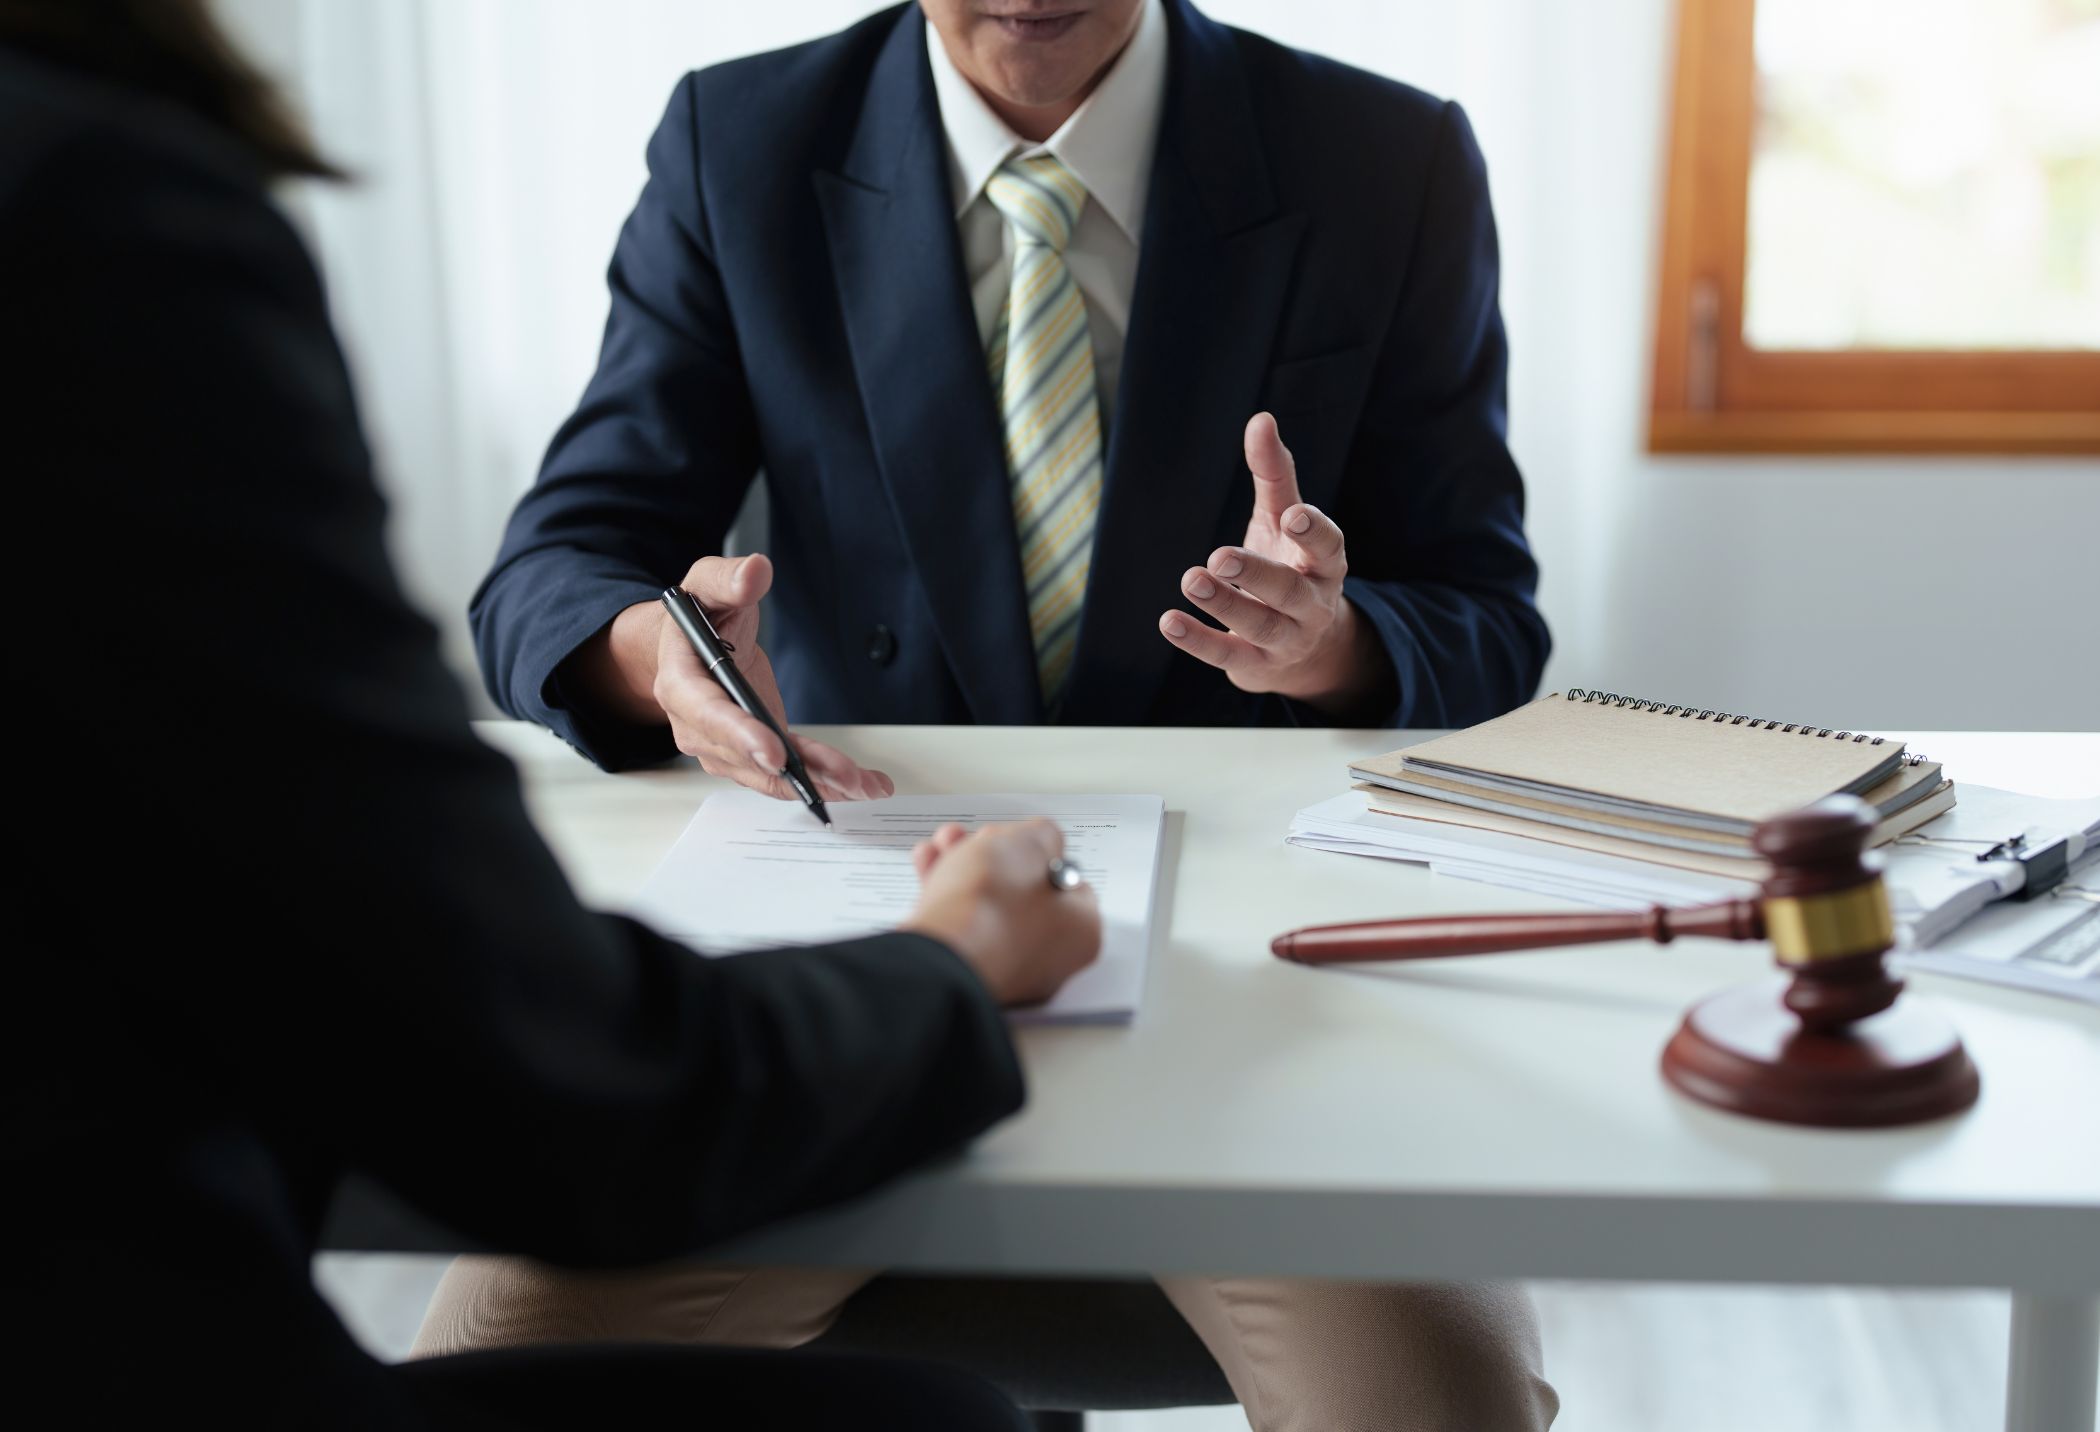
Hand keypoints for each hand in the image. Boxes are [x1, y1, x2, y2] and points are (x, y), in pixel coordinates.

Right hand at [600, 554, 893, 801]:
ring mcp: (723, 745)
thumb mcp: (708, 584)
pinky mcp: (752, 751)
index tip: (776, 753)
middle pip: (745, 754)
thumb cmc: (699, 614)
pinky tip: (862, 783)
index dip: (741, 735)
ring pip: (770, 773)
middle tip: (841, 780)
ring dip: (818, 782)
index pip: (708, 713)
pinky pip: (786, 770)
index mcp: (680, 682)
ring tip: (863, 786)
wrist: (691, 643)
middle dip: (794, 770)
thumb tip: (755, 571)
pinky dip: (823, 778)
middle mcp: (696, 724)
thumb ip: (728, 579)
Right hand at [904, 819, 1100, 1005]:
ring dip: (963, 868)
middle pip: (1021, 892)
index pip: (1068, 884)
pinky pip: (960, 925)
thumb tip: (1038, 841)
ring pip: (986, 906)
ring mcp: (1004, 969)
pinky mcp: (965, 972)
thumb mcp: (1032, 842)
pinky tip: (930, 866)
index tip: (1021, 839)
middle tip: (977, 839)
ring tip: (946, 844)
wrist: (938, 954)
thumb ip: (1043, 835)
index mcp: (1078, 932)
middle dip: (992, 856)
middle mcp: (1046, 958)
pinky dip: (945, 894)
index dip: (1041, 853)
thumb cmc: (992, 906)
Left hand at [1157, 412, 1385, 712]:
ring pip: (1259, 624)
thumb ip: (1275, 474)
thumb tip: (1261, 419)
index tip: (1293, 516)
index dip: (1315, 532)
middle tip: (1220, 556)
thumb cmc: (1290, 565)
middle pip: (1289, 591)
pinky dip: (1199, 640)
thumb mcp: (1283, 521)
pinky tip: (1169, 621)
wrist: (1303, 648)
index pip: (1329, 547)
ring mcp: (1286, 638)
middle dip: (1257, 574)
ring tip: (1191, 579)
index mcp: (1324, 564)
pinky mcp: (1255, 664)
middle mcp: (1312, 604)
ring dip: (1224, 604)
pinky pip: (1227, 654)